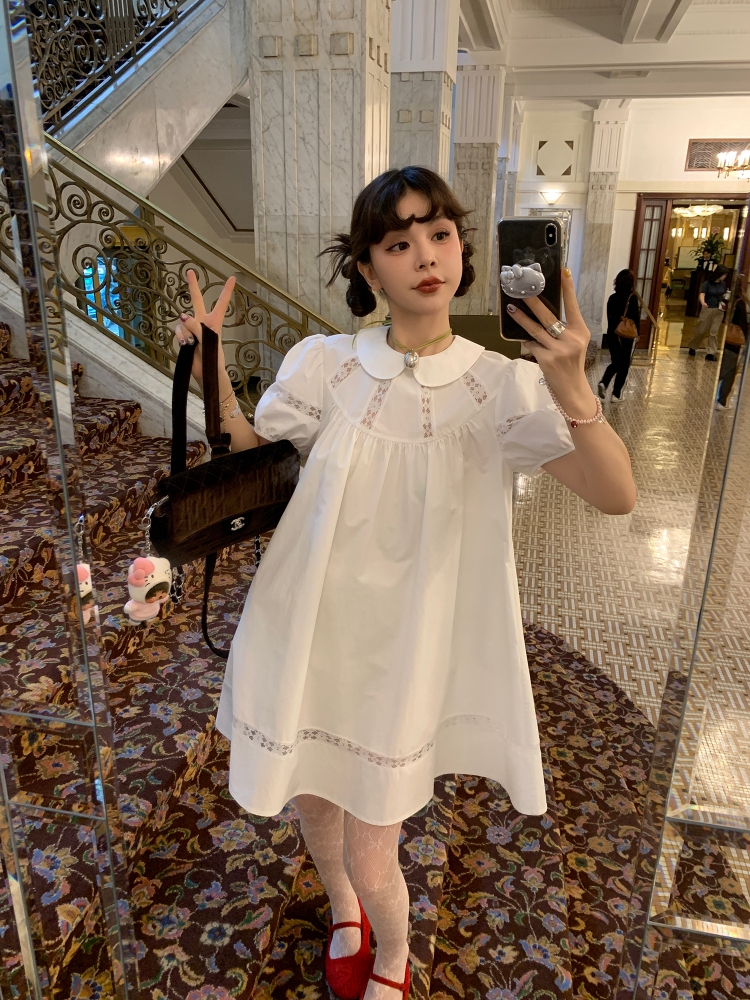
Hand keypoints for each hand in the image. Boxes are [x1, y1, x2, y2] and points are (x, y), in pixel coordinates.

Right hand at [172, 270, 235, 384]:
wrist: (205, 372)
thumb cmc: (212, 356)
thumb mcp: (207, 339)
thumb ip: (195, 326)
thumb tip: (182, 316)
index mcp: (214, 321)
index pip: (221, 303)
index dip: (226, 290)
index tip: (233, 278)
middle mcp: (202, 322)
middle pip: (196, 300)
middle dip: (192, 286)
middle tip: (190, 271)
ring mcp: (191, 329)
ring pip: (183, 321)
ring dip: (186, 332)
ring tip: (193, 343)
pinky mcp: (183, 336)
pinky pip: (178, 330)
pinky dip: (181, 337)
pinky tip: (186, 345)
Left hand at [506, 267, 595, 420]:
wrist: (572, 389)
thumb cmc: (571, 363)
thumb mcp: (575, 343)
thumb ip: (565, 328)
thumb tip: (544, 311)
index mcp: (581, 331)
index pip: (573, 306)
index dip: (568, 288)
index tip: (563, 272)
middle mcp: (571, 339)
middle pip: (549, 316)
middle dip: (534, 302)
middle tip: (523, 290)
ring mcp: (559, 350)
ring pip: (536, 330)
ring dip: (522, 319)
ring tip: (511, 308)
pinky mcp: (547, 360)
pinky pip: (531, 345)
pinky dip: (526, 341)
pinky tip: (523, 339)